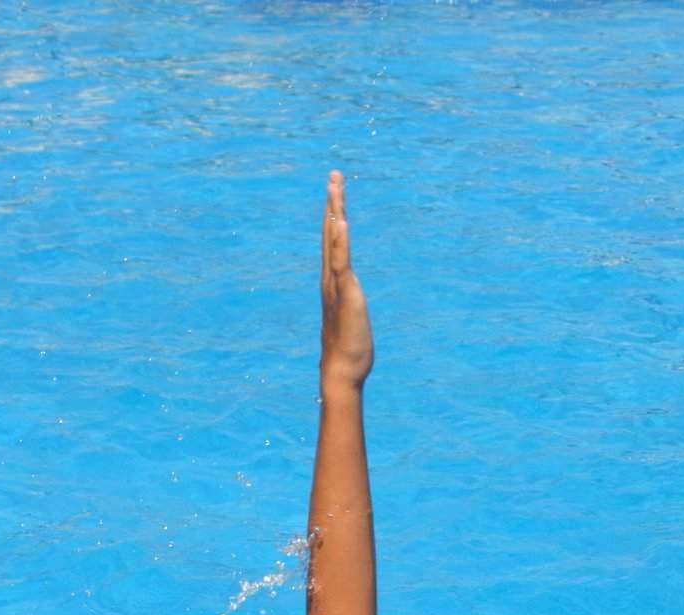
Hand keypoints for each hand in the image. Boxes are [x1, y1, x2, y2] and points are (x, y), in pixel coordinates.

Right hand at [320, 170, 372, 390]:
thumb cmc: (348, 353)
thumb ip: (351, 309)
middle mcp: (331, 279)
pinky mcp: (346, 294)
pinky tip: (340, 220)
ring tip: (334, 185)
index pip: (333, 244)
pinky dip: (340, 241)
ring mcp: (337, 285)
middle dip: (332, 203)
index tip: (334, 195)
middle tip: (333, 175)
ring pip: (333, 241)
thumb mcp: (353, 322)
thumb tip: (352, 309)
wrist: (341, 371)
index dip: (334, 218)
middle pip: (330, 233)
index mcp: (334, 284)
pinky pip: (341, 262)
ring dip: (334, 211)